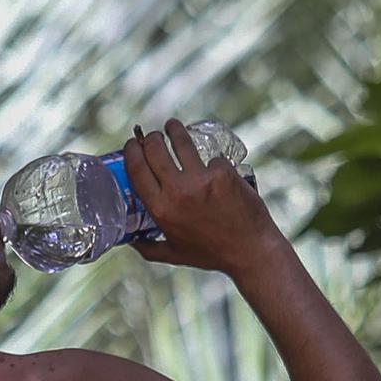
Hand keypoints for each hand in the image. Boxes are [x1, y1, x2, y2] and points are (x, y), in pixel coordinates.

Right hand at [122, 118, 279, 272]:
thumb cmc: (211, 253)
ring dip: (174, 130)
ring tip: (172, 126)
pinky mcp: (223, 172)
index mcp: (161, 210)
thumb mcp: (174, 255)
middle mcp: (177, 192)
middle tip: (153, 136)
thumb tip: (130, 240)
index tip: (131, 144)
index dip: (131, 151)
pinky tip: (214, 169)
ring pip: (182, 142)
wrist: (250, 250)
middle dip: (150, 137)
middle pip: (155, 149)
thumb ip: (148, 248)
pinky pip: (212, 158)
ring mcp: (201, 180)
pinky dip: (212, 163)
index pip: (137, 169)